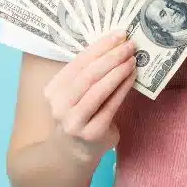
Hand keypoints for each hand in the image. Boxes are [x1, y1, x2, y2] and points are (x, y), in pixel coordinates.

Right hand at [43, 30, 136, 164]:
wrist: (72, 152)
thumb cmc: (80, 115)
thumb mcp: (76, 94)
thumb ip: (89, 75)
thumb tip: (117, 46)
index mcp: (53, 90)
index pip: (77, 63)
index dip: (99, 47)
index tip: (118, 34)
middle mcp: (59, 105)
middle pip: (87, 75)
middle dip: (111, 57)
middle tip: (130, 45)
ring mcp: (74, 121)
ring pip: (97, 90)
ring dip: (118, 71)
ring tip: (133, 59)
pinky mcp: (92, 132)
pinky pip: (111, 105)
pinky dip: (123, 88)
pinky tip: (133, 77)